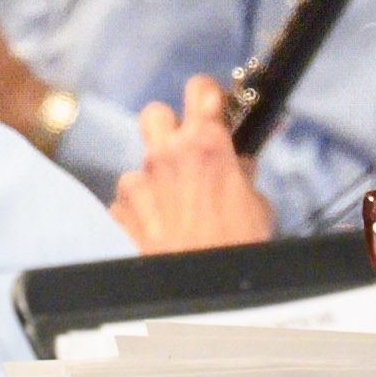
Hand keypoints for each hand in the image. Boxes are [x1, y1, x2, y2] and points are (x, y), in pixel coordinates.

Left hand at [108, 82, 274, 254]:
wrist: (200, 286)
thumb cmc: (237, 244)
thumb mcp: (256, 204)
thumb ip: (241, 174)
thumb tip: (238, 163)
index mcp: (204, 145)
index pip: (200, 89)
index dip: (207, 94)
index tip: (213, 104)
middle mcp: (164, 155)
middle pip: (155, 112)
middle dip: (170, 126)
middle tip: (185, 148)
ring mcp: (136, 180)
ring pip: (141, 162)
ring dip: (157, 177)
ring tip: (175, 205)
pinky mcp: (119, 207)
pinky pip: (128, 197)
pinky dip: (141, 208)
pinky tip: (158, 227)